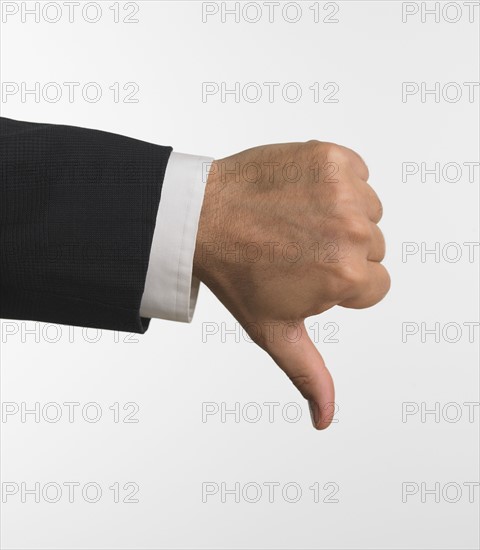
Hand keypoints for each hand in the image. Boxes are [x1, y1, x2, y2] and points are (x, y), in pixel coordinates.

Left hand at [193, 141, 389, 429]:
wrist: (200, 218)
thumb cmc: (235, 275)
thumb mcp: (275, 332)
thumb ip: (309, 375)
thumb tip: (324, 419)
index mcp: (347, 277)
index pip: (374, 286)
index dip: (339, 283)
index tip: (304, 273)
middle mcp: (352, 230)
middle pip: (373, 247)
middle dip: (340, 251)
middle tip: (294, 248)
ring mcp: (342, 189)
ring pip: (368, 210)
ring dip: (339, 215)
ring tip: (295, 221)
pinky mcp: (330, 155)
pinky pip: (357, 172)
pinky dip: (335, 181)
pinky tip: (299, 195)